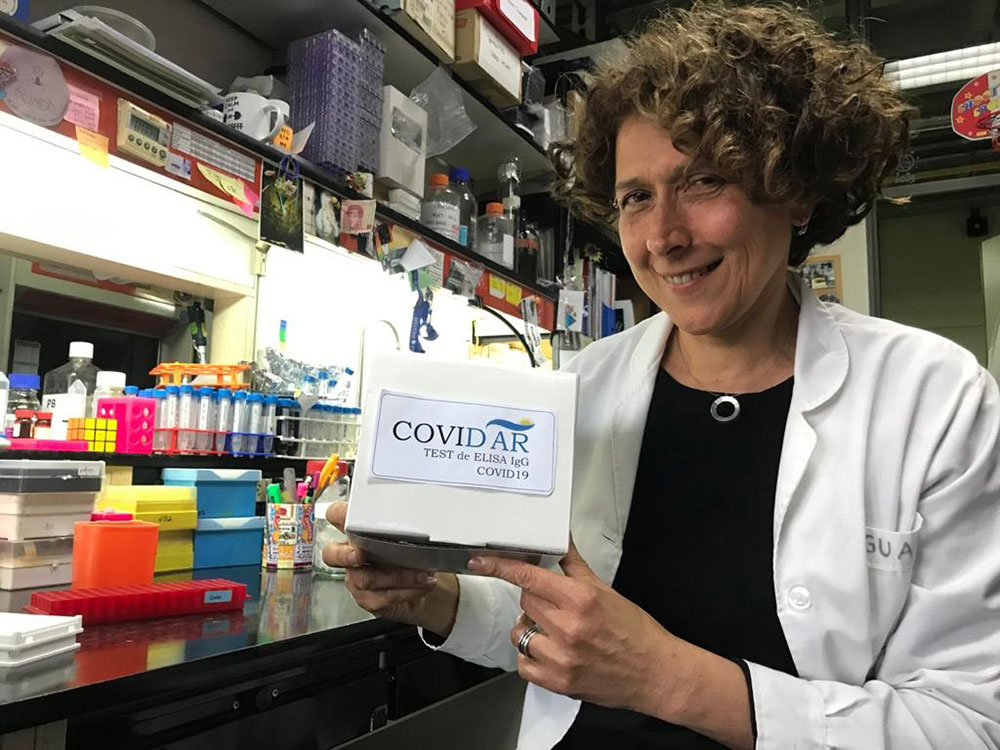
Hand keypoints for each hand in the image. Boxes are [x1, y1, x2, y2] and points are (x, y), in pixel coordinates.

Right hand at [323, 502, 456, 633]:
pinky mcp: (368, 599)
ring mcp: (357, 579)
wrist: (423, 585)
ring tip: (421, 575)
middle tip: (360, 554)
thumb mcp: (409, 538)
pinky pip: (383, 597)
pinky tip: (421, 586)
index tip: (347, 517)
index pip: (337, 518)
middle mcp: (352, 556)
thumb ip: (403, 531)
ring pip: (367, 579)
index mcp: (358, 534)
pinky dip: (407, 591)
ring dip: (400, 577)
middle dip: (345, 555)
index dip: (337, 515)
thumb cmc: (411, 557)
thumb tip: (415, 526)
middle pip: (331, 555)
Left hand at [468, 540, 688, 717]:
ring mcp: (561, 657)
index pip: (528, 577)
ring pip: (520, 632)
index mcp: (580, 599)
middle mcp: (568, 627)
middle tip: (555, 606)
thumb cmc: (634, 631)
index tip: (480, 562)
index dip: (500, 566)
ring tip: (554, 631)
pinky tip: (550, 652)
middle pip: (525, 602)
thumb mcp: (605, 591)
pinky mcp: (557, 681)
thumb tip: (559, 539)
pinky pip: (524, 663)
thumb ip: (574, 566)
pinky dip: (532, 656)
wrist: (655, 673)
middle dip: (535, 601)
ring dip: (531, 629)